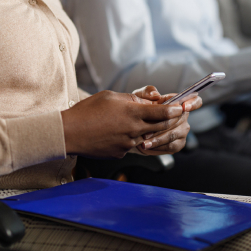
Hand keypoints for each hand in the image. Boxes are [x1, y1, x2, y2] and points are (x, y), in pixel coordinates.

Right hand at [61, 90, 182, 158]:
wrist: (69, 133)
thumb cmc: (88, 111)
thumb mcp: (111, 96)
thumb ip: (132, 99)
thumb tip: (148, 102)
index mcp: (132, 112)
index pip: (162, 112)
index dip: (174, 110)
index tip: (181, 107)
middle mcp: (133, 130)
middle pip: (160, 127)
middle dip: (170, 122)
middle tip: (175, 116)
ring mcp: (127, 144)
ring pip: (147, 137)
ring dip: (151, 131)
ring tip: (143, 123)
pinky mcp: (120, 153)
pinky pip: (132, 145)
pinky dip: (133, 138)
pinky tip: (120, 133)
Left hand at [132, 86, 201, 154]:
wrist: (134, 128)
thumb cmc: (140, 109)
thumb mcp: (139, 97)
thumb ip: (147, 92)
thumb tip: (156, 94)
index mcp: (177, 103)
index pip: (195, 101)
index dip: (193, 103)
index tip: (184, 107)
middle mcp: (183, 117)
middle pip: (181, 120)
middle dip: (164, 125)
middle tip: (148, 129)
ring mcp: (182, 131)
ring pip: (174, 134)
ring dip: (158, 138)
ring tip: (144, 141)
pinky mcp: (178, 144)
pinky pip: (172, 146)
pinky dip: (159, 147)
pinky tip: (148, 146)